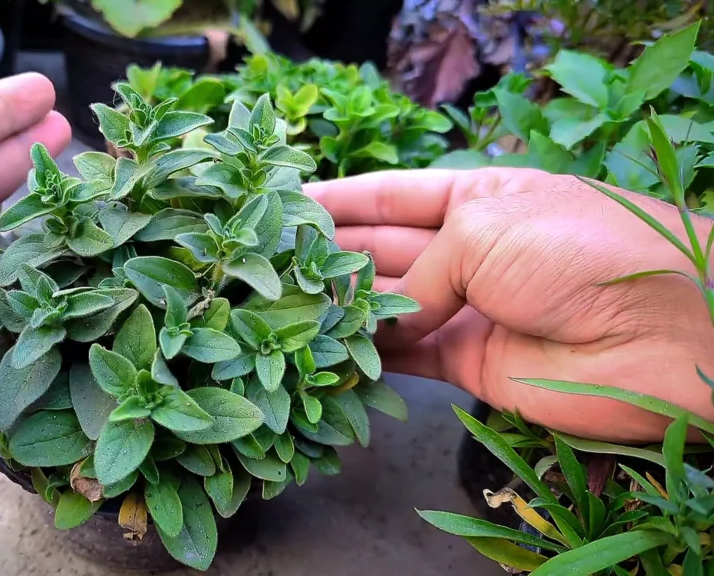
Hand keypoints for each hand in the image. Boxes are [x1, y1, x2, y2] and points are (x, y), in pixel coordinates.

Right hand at [307, 167, 713, 441]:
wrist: (658, 331)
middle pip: (382, 251)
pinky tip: (324, 354)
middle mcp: (467, 251)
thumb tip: (384, 322)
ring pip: (386, 308)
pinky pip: (405, 359)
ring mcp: (467, 308)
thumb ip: (418, 272)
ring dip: (340, 309)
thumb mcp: (482, 228)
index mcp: (475, 197)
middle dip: (328, 257)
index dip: (338, 200)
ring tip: (279, 311)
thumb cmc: (576, 251)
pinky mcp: (470, 362)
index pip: (390, 196)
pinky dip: (368, 360)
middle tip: (268, 265)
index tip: (283, 206)